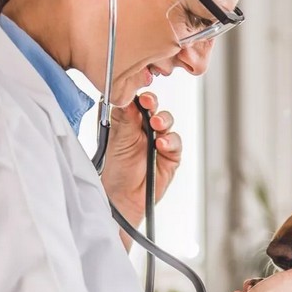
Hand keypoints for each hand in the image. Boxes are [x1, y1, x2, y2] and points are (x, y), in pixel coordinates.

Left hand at [100, 92, 181, 225]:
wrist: (124, 197)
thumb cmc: (116, 170)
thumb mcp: (118, 140)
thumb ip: (125, 119)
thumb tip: (128, 97)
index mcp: (128, 122)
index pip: (136, 102)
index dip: (138, 96)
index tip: (137, 94)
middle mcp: (144, 129)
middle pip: (154, 108)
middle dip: (153, 104)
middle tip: (148, 103)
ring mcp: (159, 141)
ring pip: (167, 122)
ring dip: (163, 120)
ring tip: (156, 125)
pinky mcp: (171, 155)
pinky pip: (176, 142)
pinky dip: (170, 141)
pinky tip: (161, 144)